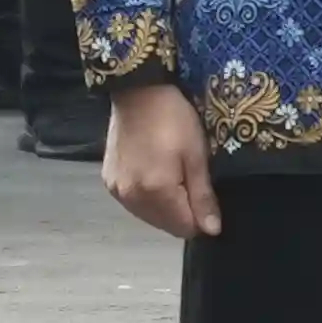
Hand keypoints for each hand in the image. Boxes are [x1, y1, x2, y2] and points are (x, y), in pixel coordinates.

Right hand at [99, 78, 220, 240]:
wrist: (137, 91)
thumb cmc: (174, 119)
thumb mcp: (196, 155)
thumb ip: (202, 196)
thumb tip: (212, 230)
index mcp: (156, 192)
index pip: (184, 228)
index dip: (201, 218)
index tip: (205, 194)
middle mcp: (132, 198)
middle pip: (165, 225)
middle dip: (182, 213)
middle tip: (188, 179)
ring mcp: (117, 190)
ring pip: (148, 216)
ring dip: (164, 207)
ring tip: (170, 175)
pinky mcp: (109, 181)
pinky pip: (134, 203)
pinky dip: (147, 197)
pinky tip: (152, 175)